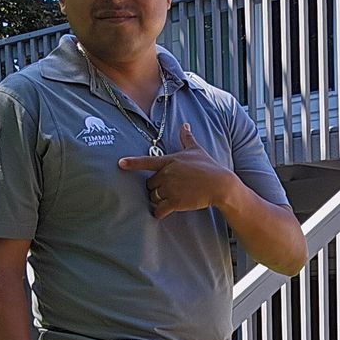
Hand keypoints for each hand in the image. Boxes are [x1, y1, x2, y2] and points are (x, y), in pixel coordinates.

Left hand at [117, 122, 231, 218]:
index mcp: (169, 161)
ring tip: (169, 200)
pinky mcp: (175, 202)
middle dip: (155, 188)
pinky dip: (158, 213)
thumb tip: (185, 125)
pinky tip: (160, 214)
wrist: (220, 185)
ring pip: (153, 197)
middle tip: (167, 190)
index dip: (132, 163)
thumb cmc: (209, 166)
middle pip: (149, 184)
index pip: (146, 161)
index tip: (120, 163)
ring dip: (157, 200)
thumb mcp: (197, 150)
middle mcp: (167, 174)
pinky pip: (159, 210)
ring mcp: (170, 188)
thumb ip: (187, 138)